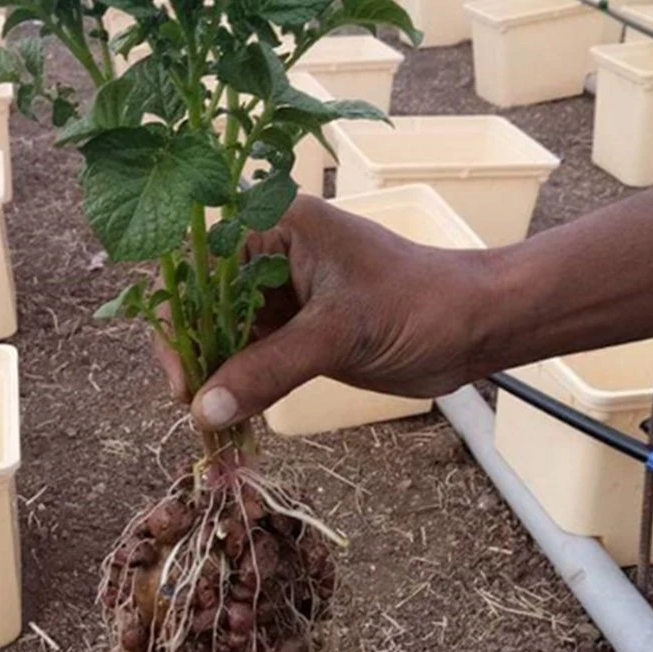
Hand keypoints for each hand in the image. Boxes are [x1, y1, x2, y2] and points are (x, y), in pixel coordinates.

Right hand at [155, 195, 490, 429]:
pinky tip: (231, 418)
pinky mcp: (296, 335)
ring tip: (209, 422)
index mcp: (275, 230)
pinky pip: (250, 361)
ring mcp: (282, 300)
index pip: (201, 267)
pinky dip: (238, 389)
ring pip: (224, 338)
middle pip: (204, 306)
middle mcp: (270, 260)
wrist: (472, 328)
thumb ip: (268, 369)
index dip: (180, 318)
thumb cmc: (417, 304)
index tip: (182, 372)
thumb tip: (204, 410)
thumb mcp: (338, 332)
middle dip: (194, 353)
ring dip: (213, 377)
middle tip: (193, 405)